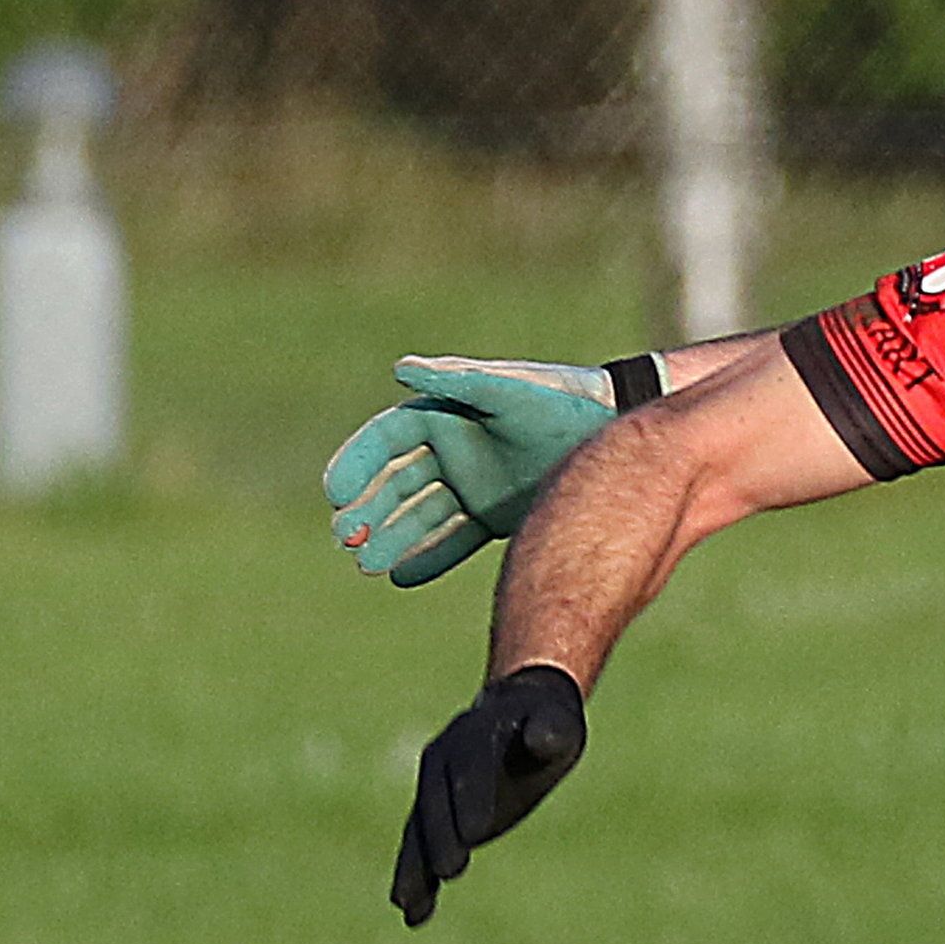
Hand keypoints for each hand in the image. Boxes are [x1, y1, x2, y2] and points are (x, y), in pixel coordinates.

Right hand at [326, 356, 631, 585]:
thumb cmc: (556, 401)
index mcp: (444, 416)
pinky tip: (402, 576)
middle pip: (395, 484)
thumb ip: (457, 382)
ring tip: (367, 564)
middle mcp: (452, 452)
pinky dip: (428, 557)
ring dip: (390, 539)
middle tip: (346, 539)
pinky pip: (454, 538)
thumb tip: (400, 367)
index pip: (386, 441)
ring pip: (418, 516)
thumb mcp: (507, 391)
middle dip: (367, 510)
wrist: (608, 431)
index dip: (357, 464)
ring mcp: (472, 485)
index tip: (335, 493)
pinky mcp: (495, 513)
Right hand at [392, 666, 589, 926]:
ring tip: (408, 903)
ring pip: (419, 830)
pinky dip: (416, 878)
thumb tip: (542, 738)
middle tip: (451, 871)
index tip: (476, 832)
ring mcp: (434, 789)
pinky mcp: (435, 815)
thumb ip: (549, 730)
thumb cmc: (547, 722)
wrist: (517, 714)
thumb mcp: (557, 722)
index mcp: (473, 736)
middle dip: (442, 837)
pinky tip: (414, 914)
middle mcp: (443, 761)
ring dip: (414, 866)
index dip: (472, 799)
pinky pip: (419, 847)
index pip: (470, 770)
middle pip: (437, 803)